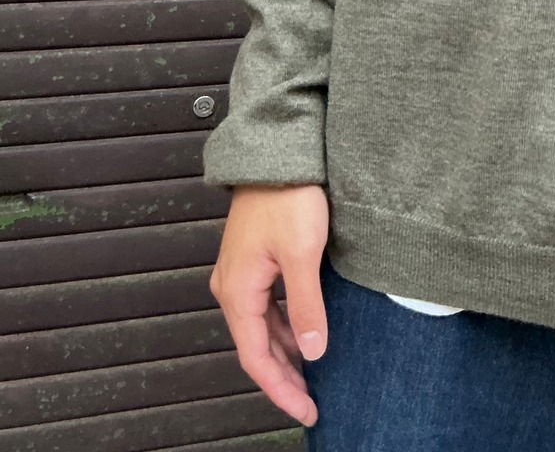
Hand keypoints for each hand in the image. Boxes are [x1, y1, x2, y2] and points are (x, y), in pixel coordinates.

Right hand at [209, 183, 329, 427]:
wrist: (277, 153)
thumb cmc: (289, 197)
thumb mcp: (303, 254)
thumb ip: (307, 306)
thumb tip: (313, 353)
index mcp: (238, 292)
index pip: (256, 358)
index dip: (281, 389)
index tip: (306, 410)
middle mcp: (232, 287)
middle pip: (257, 347)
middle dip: (284, 377)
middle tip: (312, 400)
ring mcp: (241, 273)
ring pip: (262, 327)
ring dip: (285, 352)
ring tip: (312, 374)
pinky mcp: (255, 259)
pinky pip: (266, 306)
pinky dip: (284, 326)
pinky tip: (304, 332)